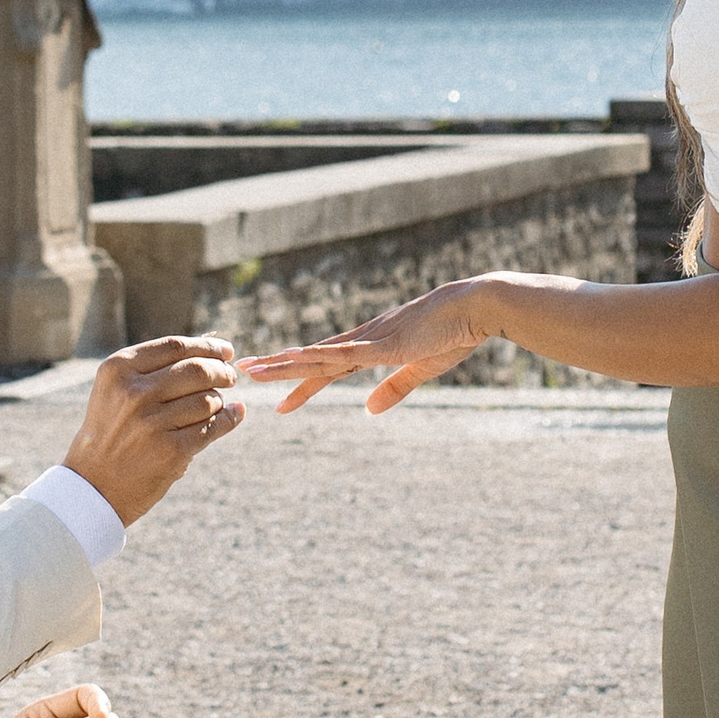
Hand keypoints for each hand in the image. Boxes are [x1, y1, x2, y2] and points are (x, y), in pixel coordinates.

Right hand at [62, 336, 246, 524]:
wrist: (94, 485)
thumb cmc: (112, 431)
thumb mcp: (119, 390)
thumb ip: (159, 366)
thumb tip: (214, 342)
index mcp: (119, 370)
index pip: (175, 347)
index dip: (208, 346)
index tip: (225, 350)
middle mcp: (134, 393)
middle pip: (197, 369)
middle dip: (221, 371)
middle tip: (230, 377)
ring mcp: (152, 422)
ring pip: (208, 399)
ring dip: (219, 400)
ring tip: (216, 404)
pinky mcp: (170, 451)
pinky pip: (212, 427)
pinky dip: (228, 420)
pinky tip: (233, 416)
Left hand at [238, 277, 493, 413]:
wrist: (475, 307)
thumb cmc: (453, 335)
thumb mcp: (421, 370)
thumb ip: (394, 389)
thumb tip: (368, 410)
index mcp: (372, 348)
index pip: (328, 369)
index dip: (302, 384)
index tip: (279, 401)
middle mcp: (363, 340)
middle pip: (312, 359)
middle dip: (278, 368)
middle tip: (243, 374)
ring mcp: (371, 339)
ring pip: (319, 355)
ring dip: (286, 363)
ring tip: (255, 371)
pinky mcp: (384, 343)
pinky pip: (345, 352)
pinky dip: (319, 356)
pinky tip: (296, 358)